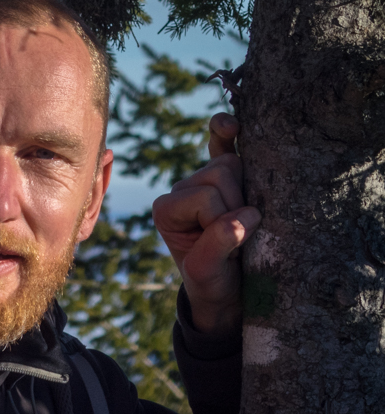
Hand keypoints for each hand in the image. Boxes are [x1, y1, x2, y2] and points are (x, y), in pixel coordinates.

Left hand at [152, 114, 261, 335]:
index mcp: (166, 209)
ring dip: (248, 191)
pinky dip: (226, 132)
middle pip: (220, 173)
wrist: (227, 289)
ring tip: (244, 223)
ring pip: (233, 163)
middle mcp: (181, 190)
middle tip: (237, 237)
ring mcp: (202, 180)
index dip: (223, 221)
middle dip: (237, 204)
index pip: (205, 197)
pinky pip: (223, 143)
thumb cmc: (213, 282)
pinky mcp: (225, 177)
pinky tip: (233, 124)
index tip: (225, 250)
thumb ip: (217, 247)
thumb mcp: (208, 273)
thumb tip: (243, 219)